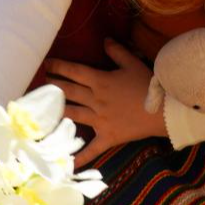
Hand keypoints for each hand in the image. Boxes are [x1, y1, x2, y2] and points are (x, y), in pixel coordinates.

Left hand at [48, 40, 168, 167]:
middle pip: (68, 91)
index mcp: (101, 81)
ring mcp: (100, 119)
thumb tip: (104, 40)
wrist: (164, 110)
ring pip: (72, 114)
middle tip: (40, 83)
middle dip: (52, 86)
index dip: (58, 67)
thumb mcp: (133, 63)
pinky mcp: (107, 136)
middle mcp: (96, 99)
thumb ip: (117, 51)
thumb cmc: (149, 85)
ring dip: (56, 111)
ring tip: (41, 110)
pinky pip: (92, 148)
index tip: (47, 64)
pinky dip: (80, 157)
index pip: (74, 72)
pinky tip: (67, 165)